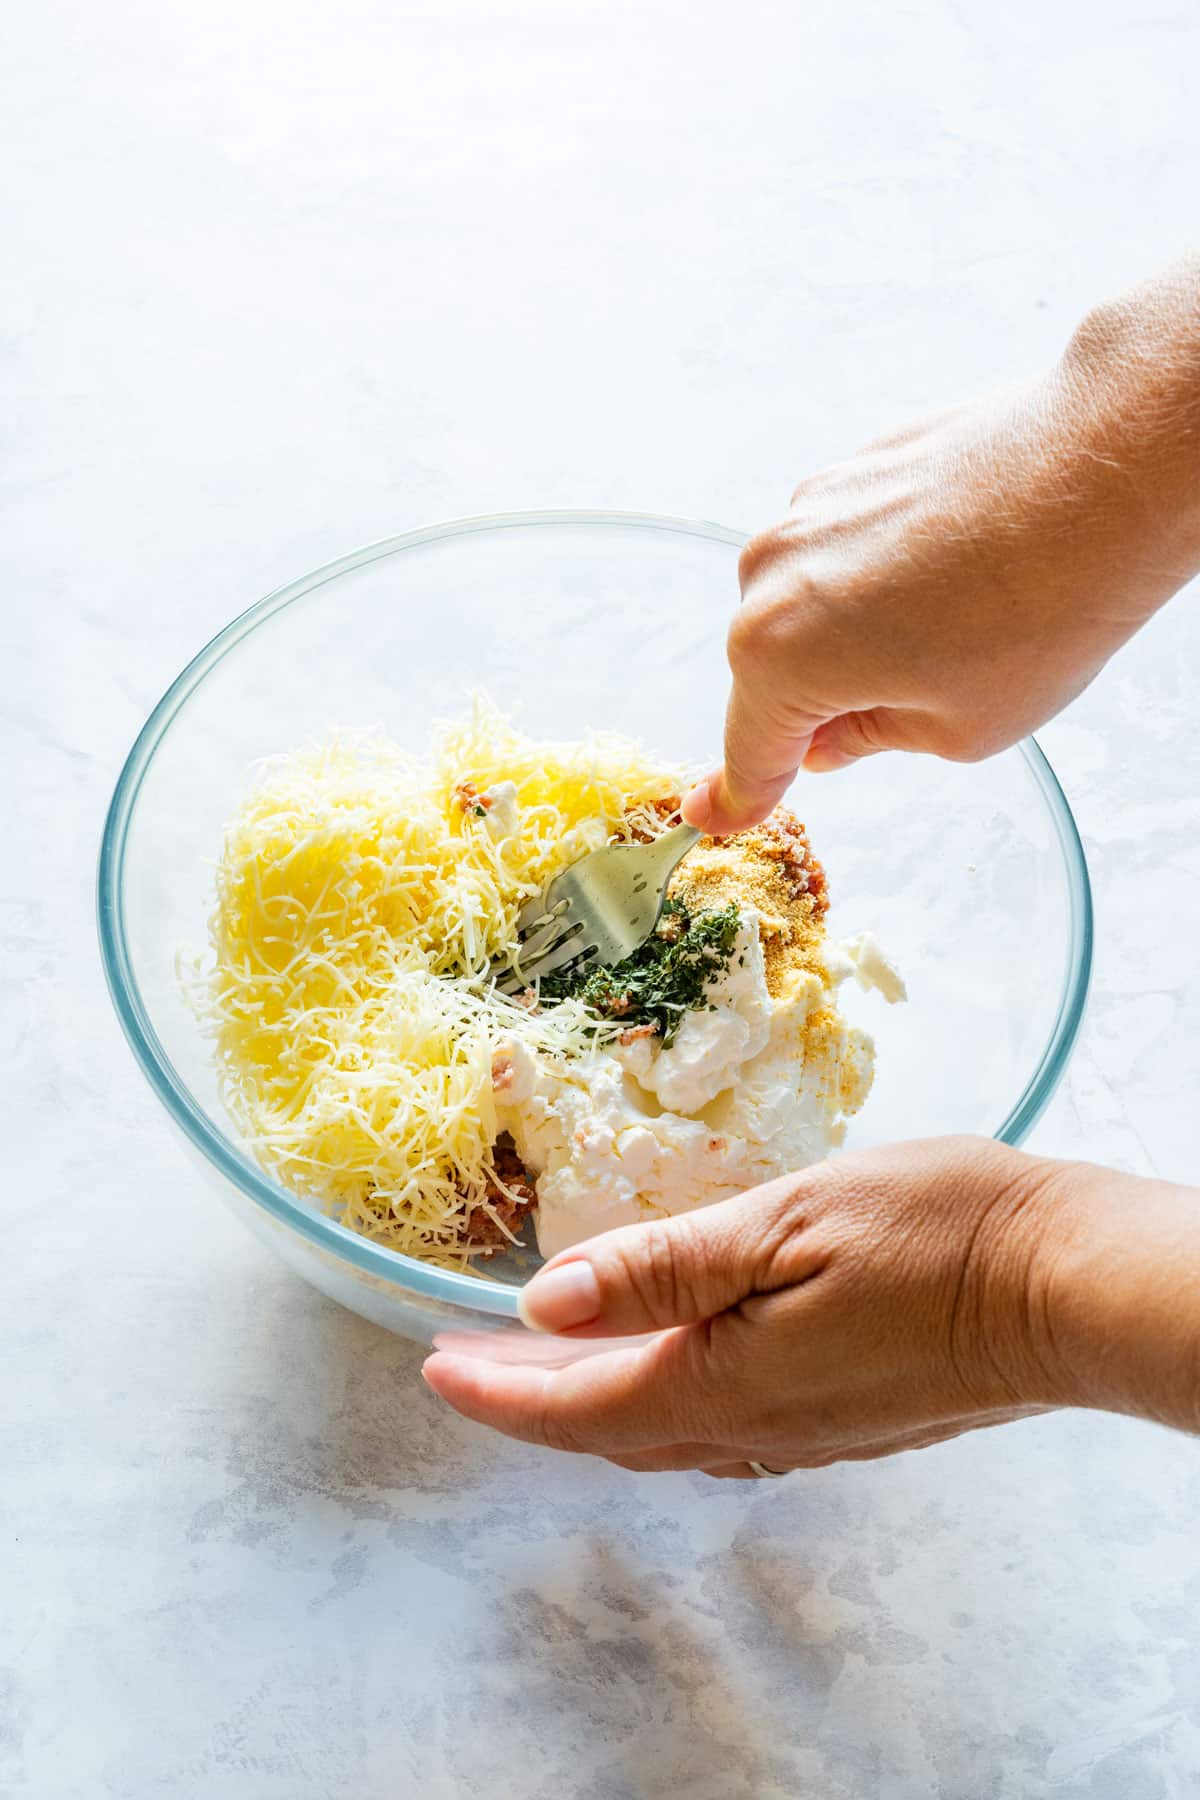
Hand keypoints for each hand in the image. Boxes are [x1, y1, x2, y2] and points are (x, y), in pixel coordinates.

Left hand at [422, 1137, 1069, 1475]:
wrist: (1067, 1287)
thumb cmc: (933, 1234)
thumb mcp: (782, 1225)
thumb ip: (662, 1269)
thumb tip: (546, 1303)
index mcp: (721, 1383)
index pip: (574, 1405)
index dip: (496, 1391)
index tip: (433, 1370)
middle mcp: (753, 1429)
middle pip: (610, 1429)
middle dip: (530, 1399)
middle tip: (468, 1365)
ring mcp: (804, 1433)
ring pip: (664, 1432)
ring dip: (592, 1401)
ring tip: (545, 1362)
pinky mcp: (845, 1420)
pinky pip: (719, 1428)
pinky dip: (659, 1400)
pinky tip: (664, 1368)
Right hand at [684, 262, 1199, 834]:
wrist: (1105, 468)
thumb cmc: (1038, 609)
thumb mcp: (959, 729)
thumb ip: (873, 739)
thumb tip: (835, 737)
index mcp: (779, 657)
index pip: (749, 751)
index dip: (741, 795)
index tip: (715, 814)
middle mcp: (770, 575)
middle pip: (772, 669)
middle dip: (820, 701)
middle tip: (908, 710)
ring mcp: (808, 509)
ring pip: (807, 601)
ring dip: (855, 629)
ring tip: (956, 630)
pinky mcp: (853, 466)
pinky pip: (845, 546)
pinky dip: (882, 571)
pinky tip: (959, 573)